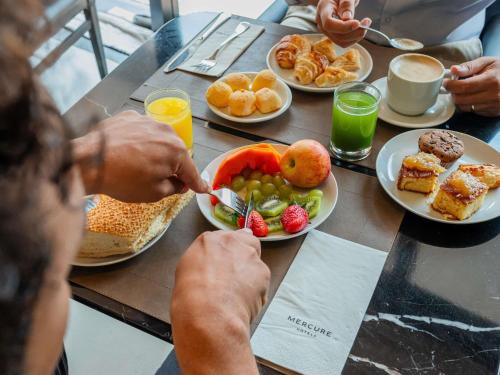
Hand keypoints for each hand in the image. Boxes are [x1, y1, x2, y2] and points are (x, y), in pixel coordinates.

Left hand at [72, 110, 208, 202]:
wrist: (88, 160)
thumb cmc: (123, 179)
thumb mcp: (154, 193)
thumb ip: (174, 187)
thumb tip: (179, 183)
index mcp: (178, 152)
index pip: (192, 172)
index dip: (198, 184)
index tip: (204, 189)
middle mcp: (167, 132)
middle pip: (176, 153)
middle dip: (172, 166)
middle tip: (160, 180)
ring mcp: (148, 121)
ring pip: (159, 140)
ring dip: (155, 152)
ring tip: (137, 165)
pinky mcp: (130, 117)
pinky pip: (142, 131)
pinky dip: (139, 141)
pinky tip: (126, 152)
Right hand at [171, 230, 269, 373]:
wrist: (208, 312)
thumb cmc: (191, 297)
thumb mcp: (186, 270)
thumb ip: (204, 259)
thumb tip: (210, 264)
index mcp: (209, 240)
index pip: (227, 237)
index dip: (231, 250)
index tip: (229, 260)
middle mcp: (231, 242)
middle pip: (247, 242)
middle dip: (246, 257)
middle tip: (237, 277)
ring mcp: (249, 255)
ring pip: (256, 263)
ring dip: (251, 276)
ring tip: (237, 295)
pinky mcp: (263, 272)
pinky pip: (262, 281)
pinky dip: (257, 291)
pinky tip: (244, 302)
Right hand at [316, 0, 370, 47]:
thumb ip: (346, 4)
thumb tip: (347, 18)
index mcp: (323, 9)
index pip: (329, 24)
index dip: (343, 27)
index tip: (357, 23)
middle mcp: (322, 22)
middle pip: (336, 35)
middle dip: (354, 32)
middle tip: (367, 22)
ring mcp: (327, 31)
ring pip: (341, 42)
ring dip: (356, 37)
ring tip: (366, 25)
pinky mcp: (333, 35)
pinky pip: (344, 42)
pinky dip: (354, 38)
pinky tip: (360, 29)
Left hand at [444, 57, 499, 116]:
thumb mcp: (487, 62)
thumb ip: (469, 66)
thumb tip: (453, 70)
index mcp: (491, 81)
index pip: (464, 87)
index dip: (451, 85)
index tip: (446, 82)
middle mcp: (493, 96)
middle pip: (462, 99)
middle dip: (453, 93)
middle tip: (453, 87)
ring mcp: (493, 106)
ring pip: (465, 107)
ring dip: (460, 100)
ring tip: (464, 91)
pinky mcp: (493, 113)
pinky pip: (473, 111)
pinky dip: (469, 105)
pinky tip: (473, 96)